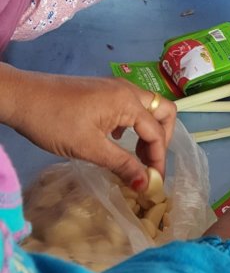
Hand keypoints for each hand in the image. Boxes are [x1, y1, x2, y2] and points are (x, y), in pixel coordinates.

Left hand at [4, 72, 175, 186]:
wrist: (23, 97)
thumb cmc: (55, 122)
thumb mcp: (89, 148)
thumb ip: (121, 164)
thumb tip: (145, 184)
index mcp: (127, 102)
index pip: (156, 132)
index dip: (158, 159)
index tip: (153, 183)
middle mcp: (127, 90)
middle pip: (162, 111)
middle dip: (162, 138)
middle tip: (149, 162)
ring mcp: (115, 88)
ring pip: (147, 107)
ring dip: (147, 131)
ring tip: (133, 156)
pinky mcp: (103, 90)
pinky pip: (130, 106)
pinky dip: (133, 124)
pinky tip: (115, 140)